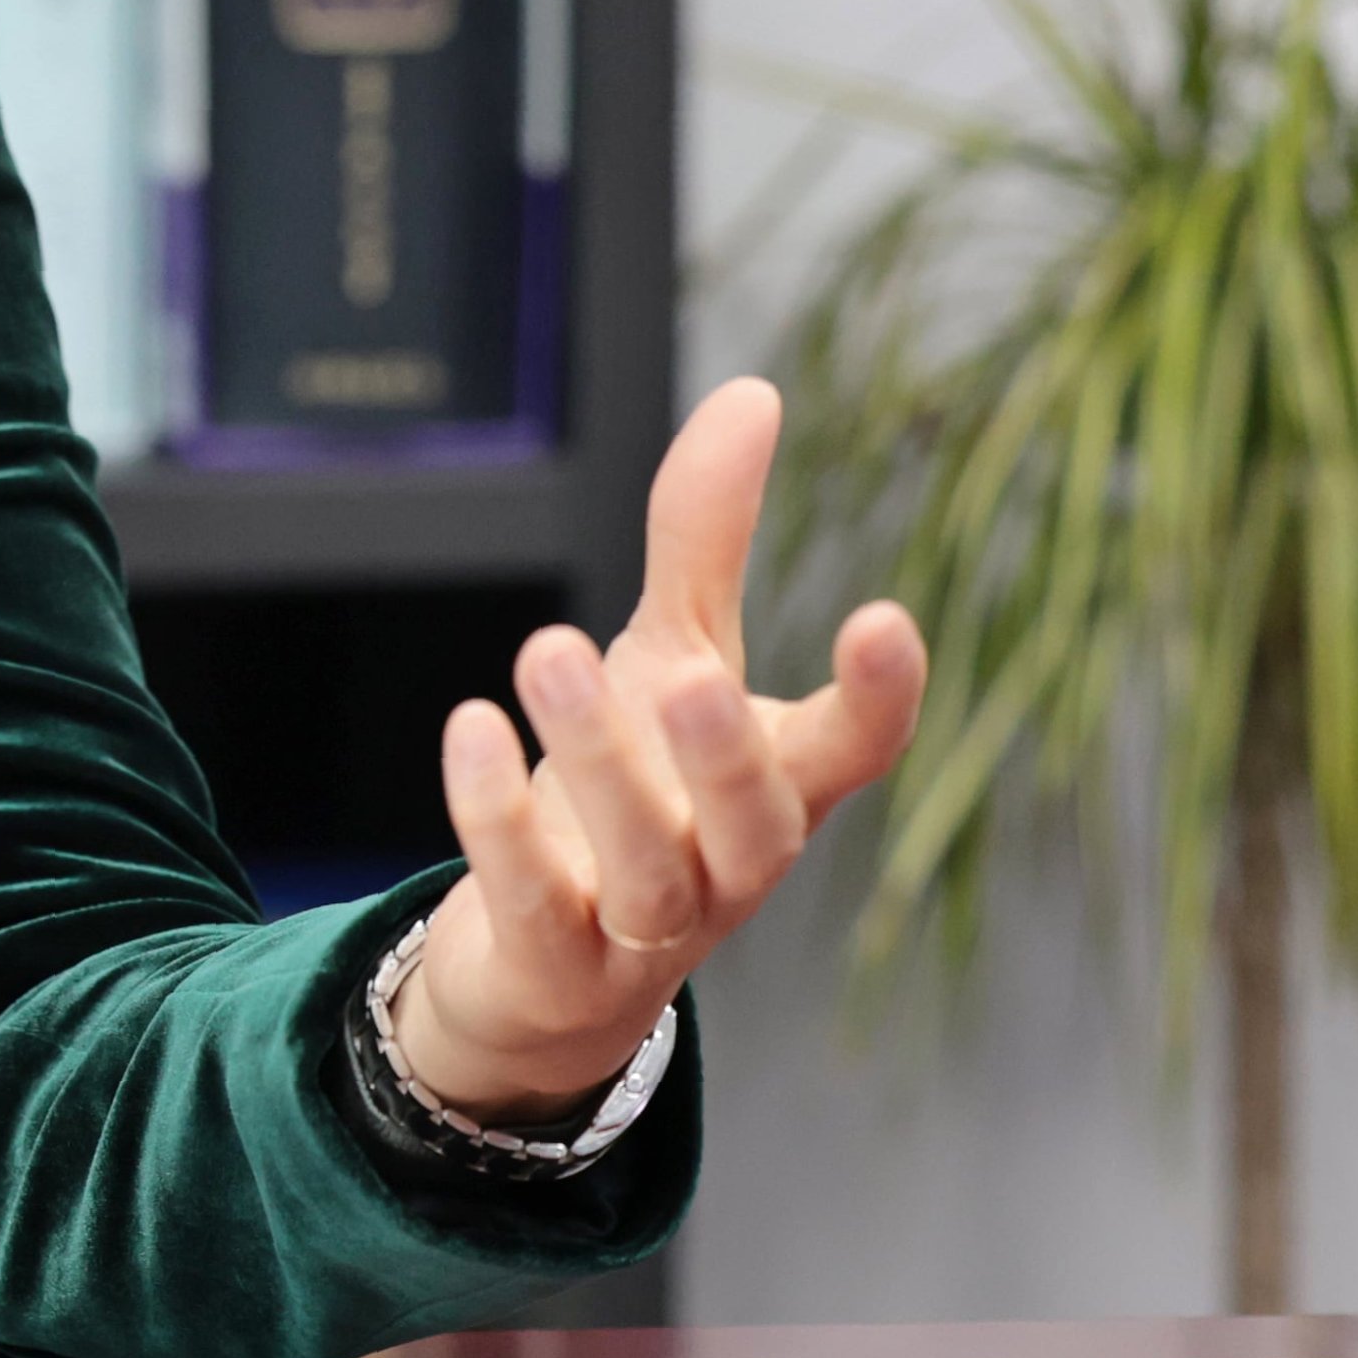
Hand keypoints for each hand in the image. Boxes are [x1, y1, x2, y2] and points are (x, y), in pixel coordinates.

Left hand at [396, 377, 930, 1122]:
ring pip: (645, 863)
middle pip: (755, 822)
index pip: (856, 751)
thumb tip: (754, 392)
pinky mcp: (557, 963)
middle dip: (723, 752)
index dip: (881, 695)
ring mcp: (649, 925)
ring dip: (597, 764)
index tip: (886, 617)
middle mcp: (729, 863)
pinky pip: (534, 896)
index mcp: (778, 787)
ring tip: (545, 651)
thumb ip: (707, 536)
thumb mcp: (671, 649)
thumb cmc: (639, 787)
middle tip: (684, 671)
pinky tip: (471, 726)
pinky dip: (500, 819)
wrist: (551, 966)